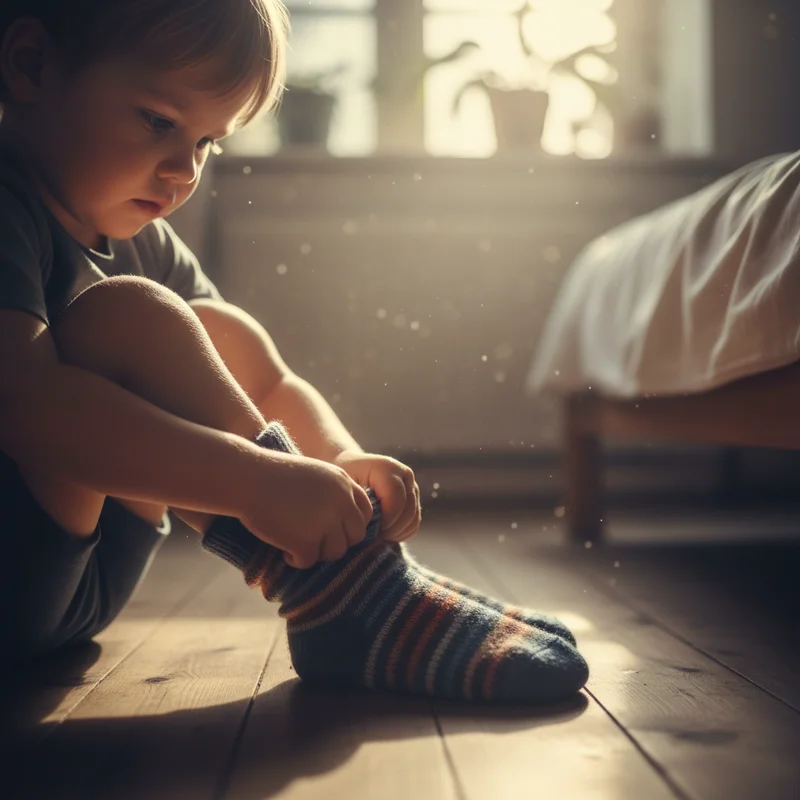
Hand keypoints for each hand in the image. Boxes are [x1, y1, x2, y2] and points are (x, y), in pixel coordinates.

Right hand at [240, 451, 373, 568]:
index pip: (365, 512)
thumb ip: (333, 494)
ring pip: (335, 552)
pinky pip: (309, 561)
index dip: (350, 525)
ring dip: (317, 552)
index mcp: (344, 483)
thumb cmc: (273, 475)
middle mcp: (341, 502)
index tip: (333, 529)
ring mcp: (326, 523)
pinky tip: (283, 548)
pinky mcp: (306, 541)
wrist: (247, 478)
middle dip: (336, 542)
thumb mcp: (314, 474)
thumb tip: (341, 524)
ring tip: (295, 542)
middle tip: (313, 540)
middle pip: (355, 536)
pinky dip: (296, 559)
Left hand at [333, 451, 420, 541]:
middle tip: (373, 536)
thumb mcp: (344, 488)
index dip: (386, 519)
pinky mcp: (414, 498)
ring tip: (377, 535)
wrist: (350, 469)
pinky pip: (415, 523)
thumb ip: (357, 504)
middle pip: (408, 510)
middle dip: (391, 528)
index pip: (396, 499)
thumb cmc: (343, 480)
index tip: (370, 528)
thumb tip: (368, 528)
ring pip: (413, 518)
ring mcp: (411, 486)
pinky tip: (385, 534)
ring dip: (397, 532)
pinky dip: (402, 533)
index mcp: (386, 468)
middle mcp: (403, 474)